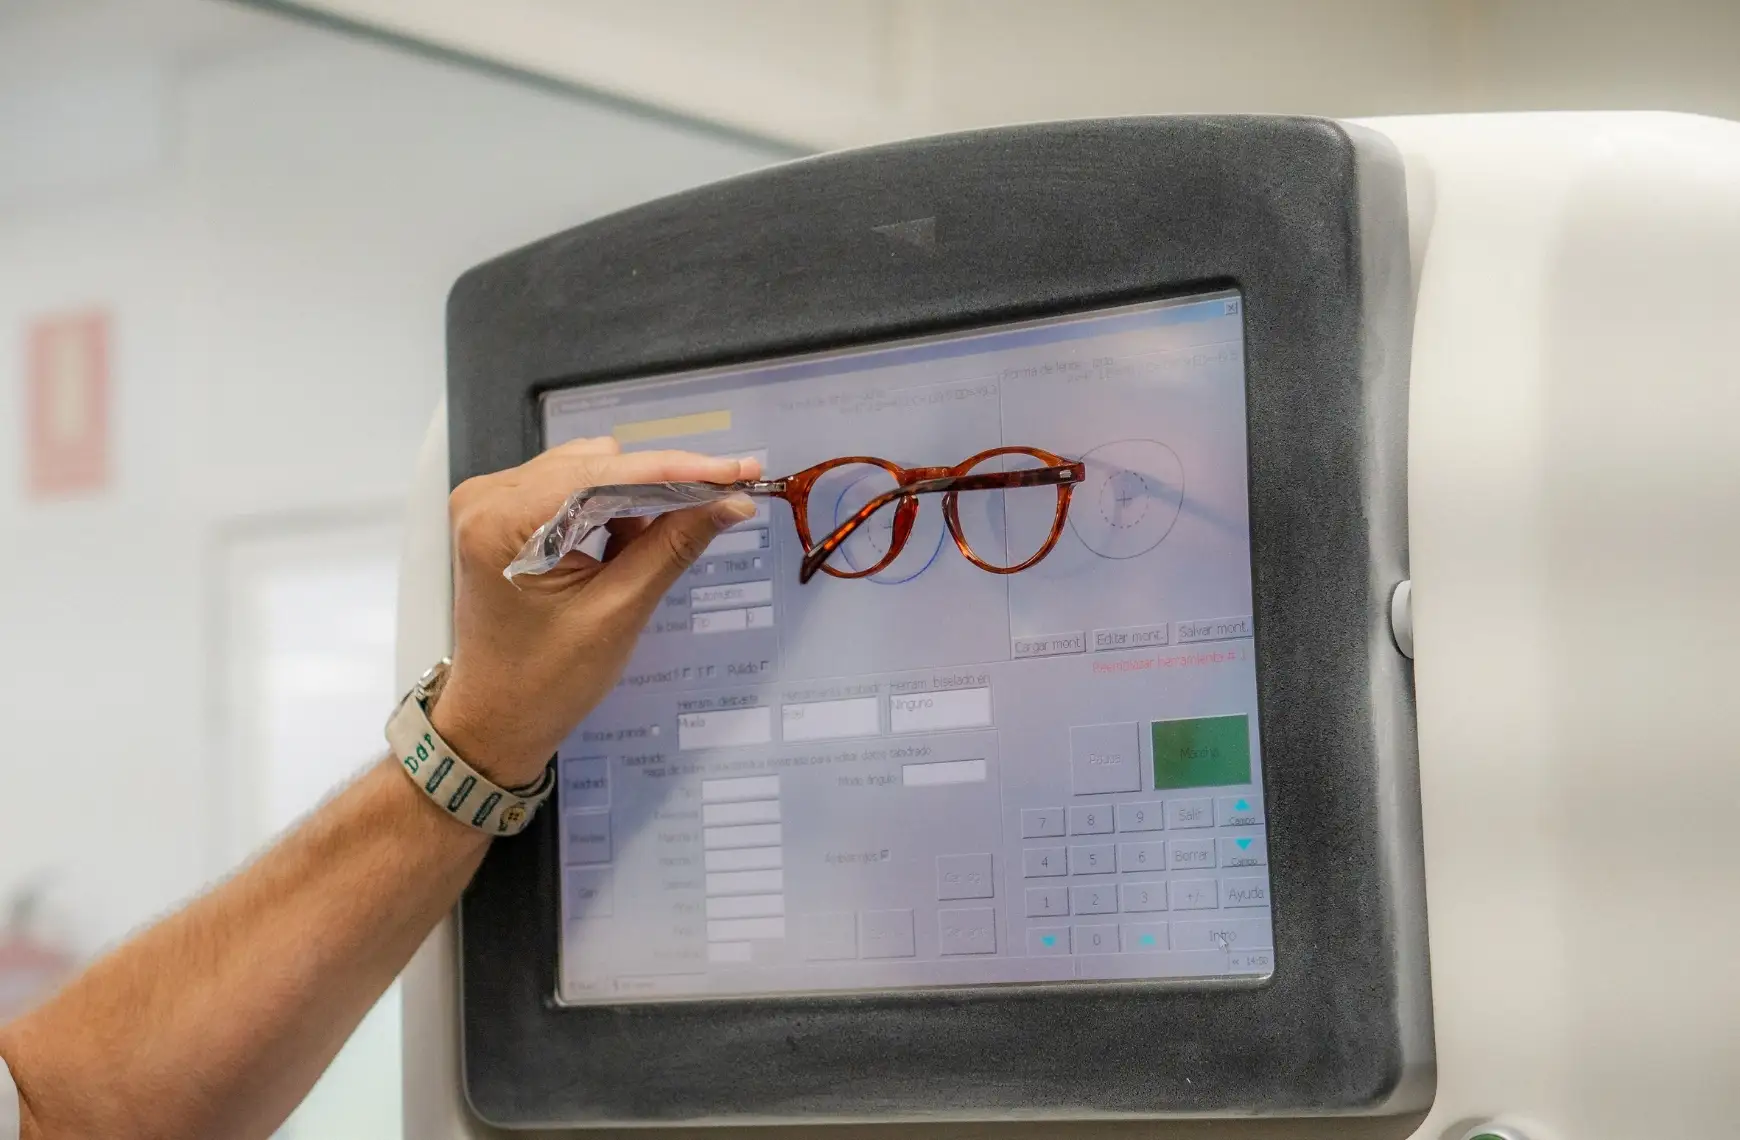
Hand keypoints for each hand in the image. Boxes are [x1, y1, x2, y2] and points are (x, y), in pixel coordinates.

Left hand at [431, 437, 757, 787]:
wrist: (497, 719)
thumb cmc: (547, 681)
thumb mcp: (619, 611)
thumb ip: (673, 546)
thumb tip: (730, 501)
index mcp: (503, 521)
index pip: (606, 473)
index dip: (678, 469)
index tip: (738, 470)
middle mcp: (488, 497)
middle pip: (597, 463)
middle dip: (659, 486)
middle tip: (717, 506)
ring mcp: (492, 502)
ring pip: (589, 470)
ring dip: (634, 500)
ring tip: (650, 550)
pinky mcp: (503, 514)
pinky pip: (571, 488)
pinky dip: (609, 510)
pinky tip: (625, 547)